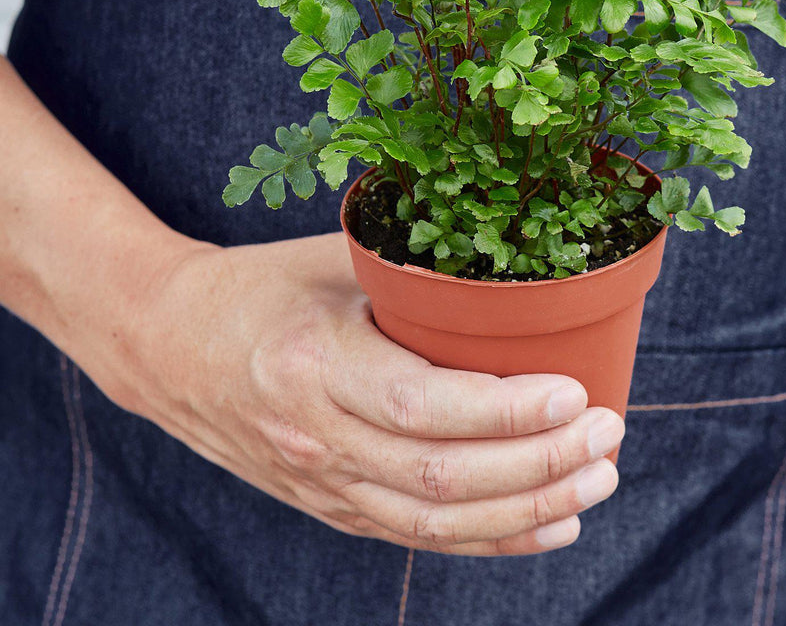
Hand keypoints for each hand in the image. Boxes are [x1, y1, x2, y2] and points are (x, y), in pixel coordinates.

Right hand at [109, 232, 624, 555]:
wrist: (165, 345)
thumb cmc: (258, 286)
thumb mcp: (330, 258)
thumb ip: (411, 267)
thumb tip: (512, 256)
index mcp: (316, 363)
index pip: (422, 407)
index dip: (505, 410)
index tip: (575, 393)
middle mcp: (318, 437)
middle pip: (441, 475)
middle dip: (538, 464)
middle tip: (609, 435)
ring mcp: (321, 483)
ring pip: (436, 519)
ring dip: (527, 509)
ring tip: (598, 480)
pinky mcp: (329, 505)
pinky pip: (417, 535)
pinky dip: (489, 539)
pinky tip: (550, 526)